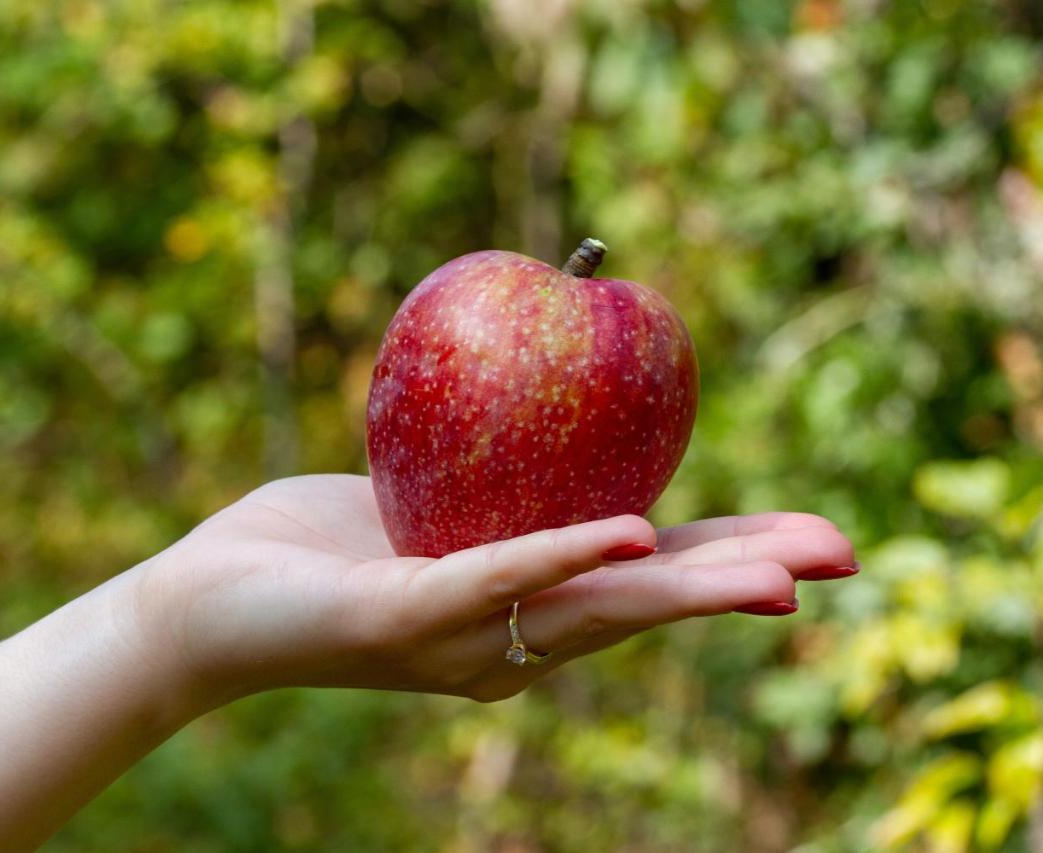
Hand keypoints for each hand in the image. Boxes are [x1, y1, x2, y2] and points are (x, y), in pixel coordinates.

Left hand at [135, 475, 855, 705]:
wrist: (202, 607)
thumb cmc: (312, 548)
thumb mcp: (419, 503)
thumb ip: (488, 476)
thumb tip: (536, 385)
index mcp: (519, 606)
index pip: (639, 580)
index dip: (723, 562)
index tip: (805, 543)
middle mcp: (507, 640)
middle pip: (643, 606)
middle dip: (744, 582)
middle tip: (841, 559)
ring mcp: (460, 640)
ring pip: (593, 610)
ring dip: (688, 589)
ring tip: (776, 575)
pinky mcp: (403, 622)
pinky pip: (494, 580)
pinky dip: (565, 557)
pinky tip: (631, 539)